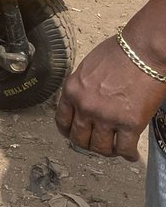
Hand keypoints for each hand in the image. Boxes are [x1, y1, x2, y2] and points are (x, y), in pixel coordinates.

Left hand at [55, 35, 165, 160]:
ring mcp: (106, 116)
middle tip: (97, 144)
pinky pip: (125, 148)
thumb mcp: (87, 69)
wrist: (143, 51)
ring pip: (101, 148)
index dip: (69, 132)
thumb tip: (85, 102)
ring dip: (108, 151)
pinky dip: (128, 154)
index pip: (62, 120)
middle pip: (79, 138)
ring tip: (115, 149)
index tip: (74, 135)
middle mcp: (85, 106)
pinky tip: (131, 154)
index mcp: (72, 90)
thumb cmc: (118, 53)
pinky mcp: (130, 123)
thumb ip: (83, 88)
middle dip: (88, 144)